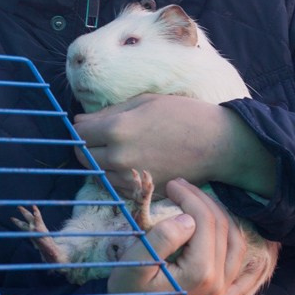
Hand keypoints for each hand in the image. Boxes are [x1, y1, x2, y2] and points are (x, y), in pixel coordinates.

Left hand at [74, 94, 275, 197]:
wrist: (216, 144)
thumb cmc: (183, 115)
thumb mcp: (145, 101)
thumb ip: (109, 112)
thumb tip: (79, 120)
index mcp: (117, 129)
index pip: (78, 132)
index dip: (81, 127)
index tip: (90, 124)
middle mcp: (118, 156)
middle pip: (83, 155)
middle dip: (87, 145)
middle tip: (102, 137)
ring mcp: (130, 178)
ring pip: (97, 174)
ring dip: (101, 162)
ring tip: (119, 149)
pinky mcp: (142, 192)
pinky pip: (116, 187)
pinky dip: (116, 177)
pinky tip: (132, 163)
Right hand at [106, 180, 264, 294]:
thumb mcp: (135, 263)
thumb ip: (163, 238)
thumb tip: (189, 219)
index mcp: (199, 274)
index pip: (204, 221)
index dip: (190, 197)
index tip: (172, 185)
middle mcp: (218, 286)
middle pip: (222, 230)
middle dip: (204, 202)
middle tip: (182, 188)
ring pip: (238, 248)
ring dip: (224, 220)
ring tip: (203, 204)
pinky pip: (244, 280)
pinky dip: (248, 259)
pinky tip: (248, 245)